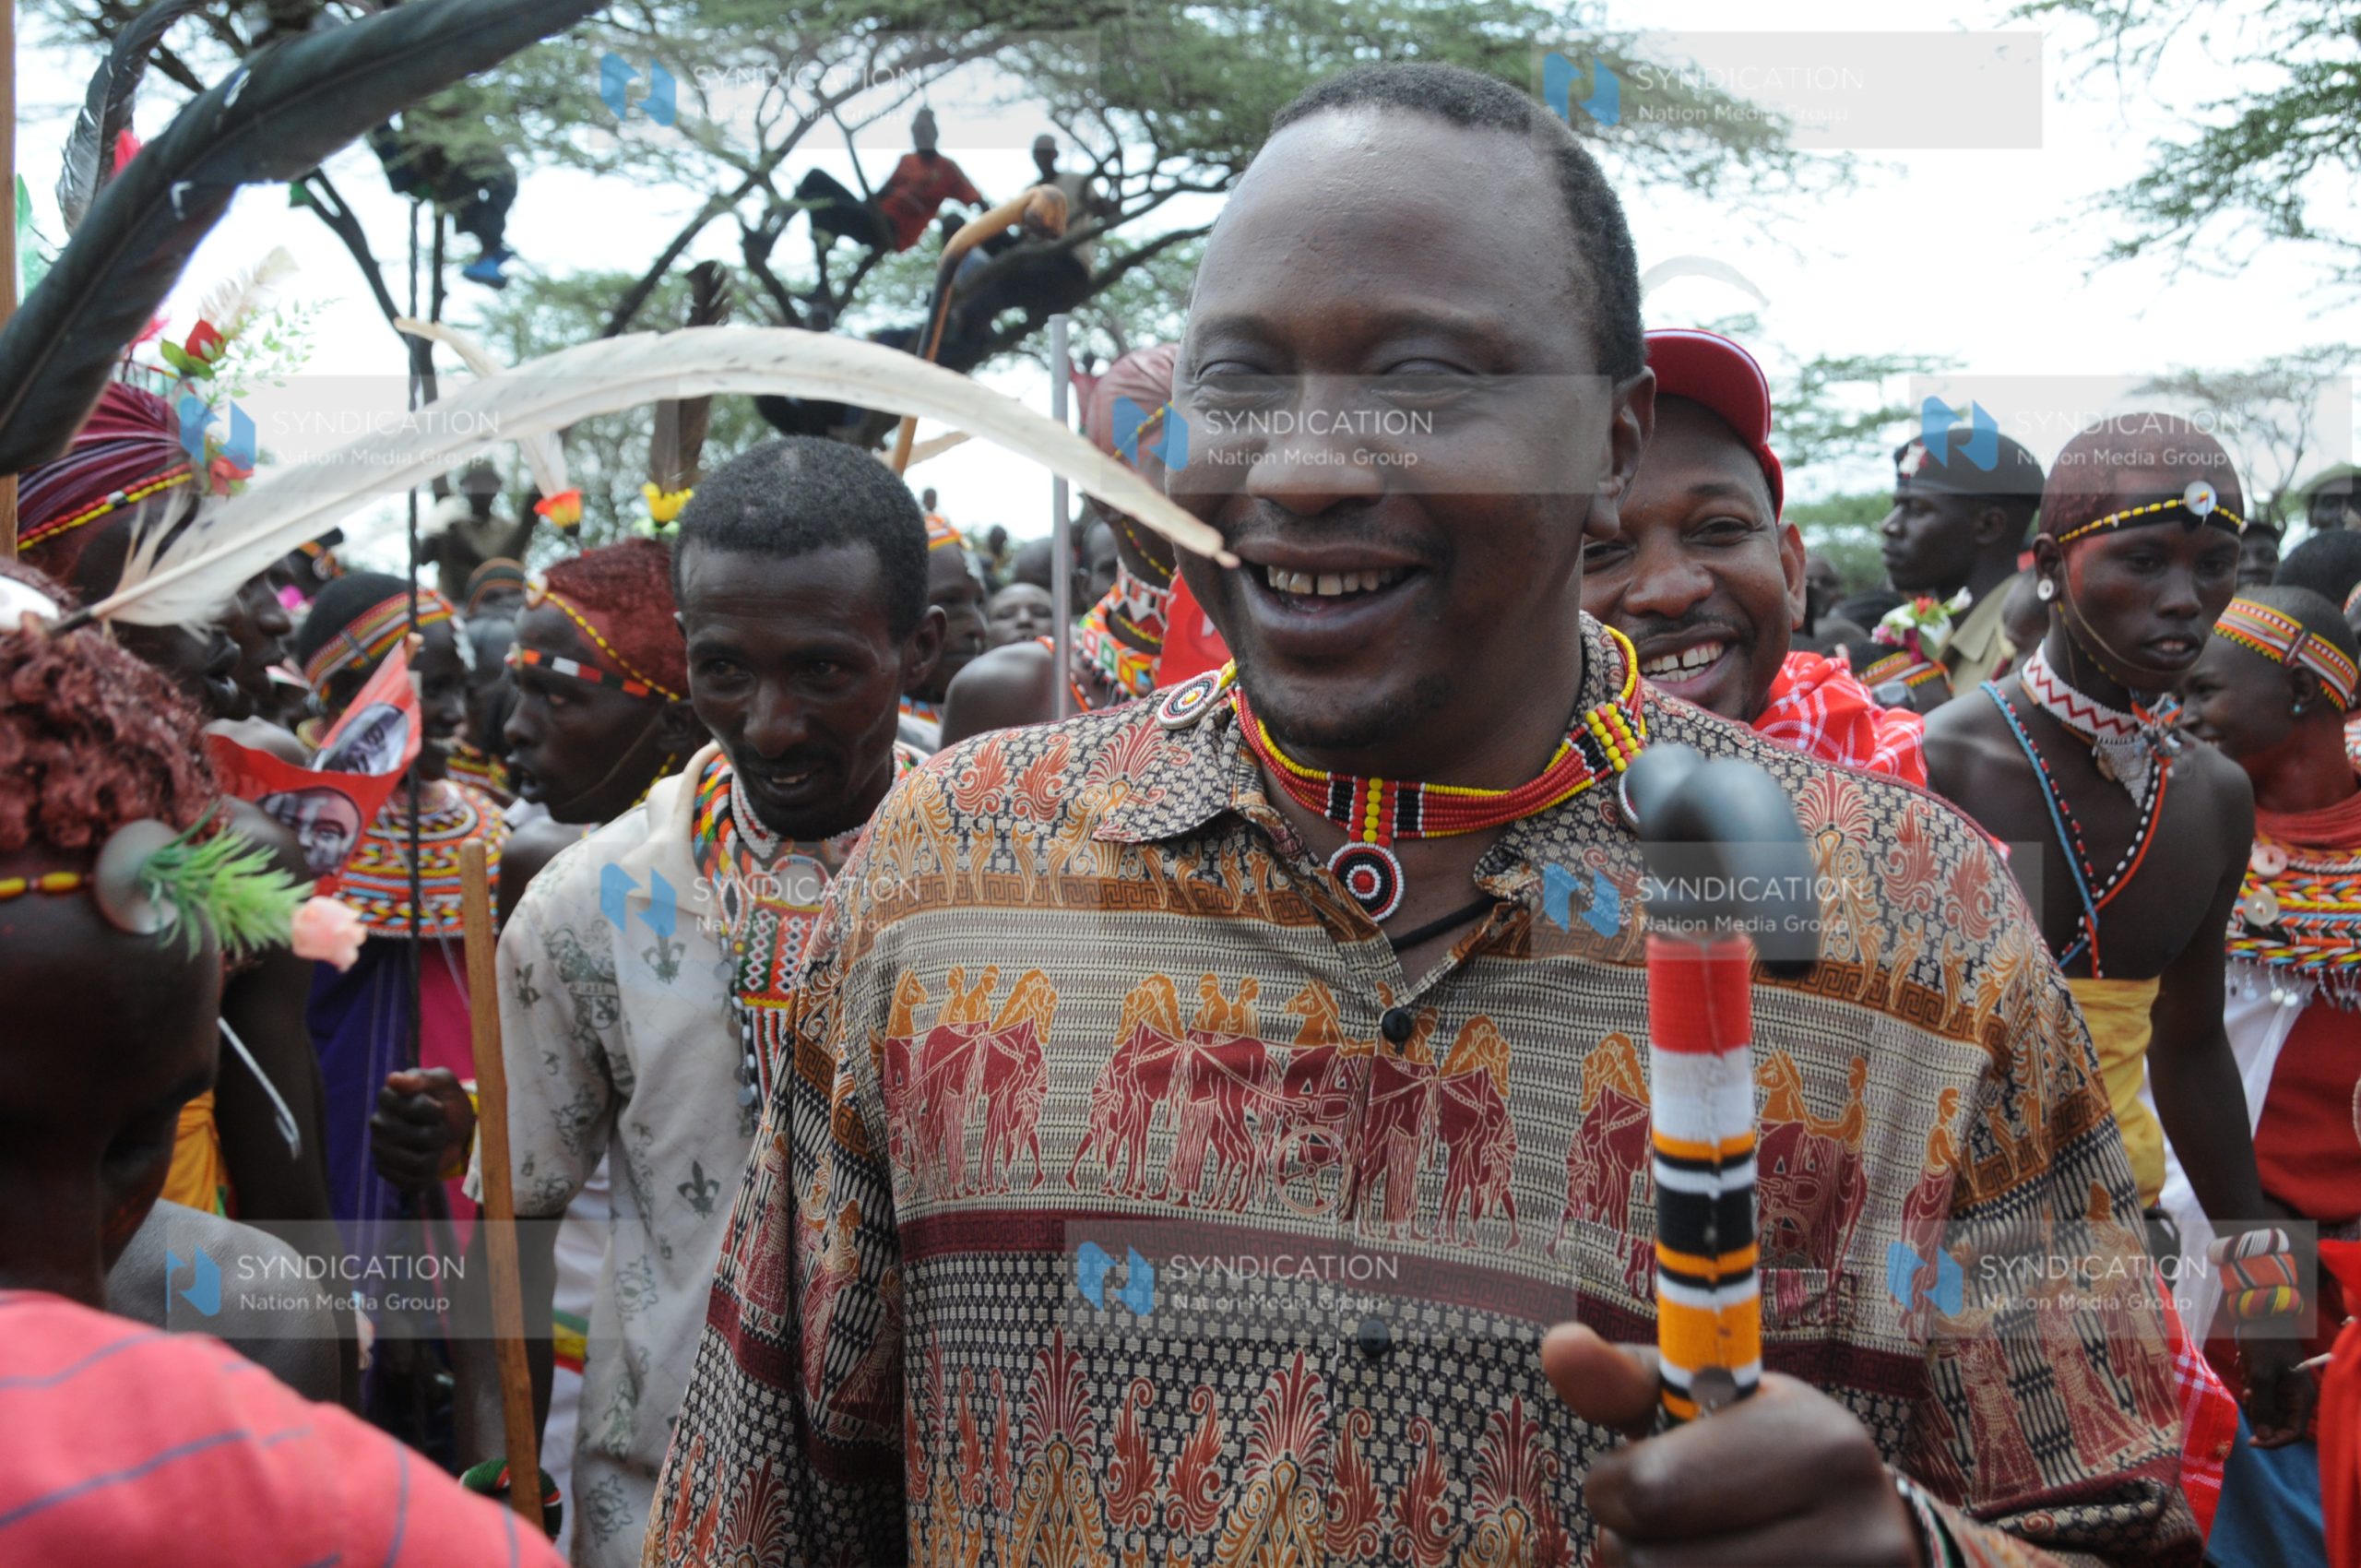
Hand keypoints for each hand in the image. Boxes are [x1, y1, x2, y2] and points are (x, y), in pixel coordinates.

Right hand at [370, 1067, 474, 1189]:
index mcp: (387, 1097)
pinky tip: (427, 1160)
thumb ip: (422, 1078)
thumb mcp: (444, 1083)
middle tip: (438, 1126)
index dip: (435, 1110)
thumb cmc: (447, 1101)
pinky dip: (430, 1172)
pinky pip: (414, 1181)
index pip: (415, 1108)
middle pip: (420, 1137)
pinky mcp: (386, 1171)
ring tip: (433, 1143)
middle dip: (439, 1133)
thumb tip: (393, 1079)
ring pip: (418, 1163)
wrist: (455, 1130)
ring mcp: (379, 1149)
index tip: (437, 1105)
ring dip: (436, 1154)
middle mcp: (377, 1123)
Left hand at [1541, 1324, 1923, 1566]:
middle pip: (1650, 1566)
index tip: (1626, 1475)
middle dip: (1623, 1544)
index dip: (1610, 1486)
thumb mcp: (1706, 1410)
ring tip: (1683, 1553)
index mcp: (1822, 1446)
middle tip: (1651, 1526)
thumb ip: (1626, 1383)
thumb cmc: (1762, 1463)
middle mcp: (1858, 1536)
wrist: (1868, 1543)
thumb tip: (1560, 1346)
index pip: (1652, 1491)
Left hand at [2240, 1332, 2318, 1446]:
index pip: (2293, 1433)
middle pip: (2278, 1423)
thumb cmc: (2263, 1343)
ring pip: (2267, 1410)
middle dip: (2260, 1414)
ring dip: (2254, 1401)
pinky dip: (2251, 1390)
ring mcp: (2285, 1389)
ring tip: (2247, 1381)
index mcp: (2303, 1397)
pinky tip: (2246, 1372)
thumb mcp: (2260, 1376)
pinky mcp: (2273, 1380)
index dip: (2273, 1441)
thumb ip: (2263, 1408)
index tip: (2251, 1441)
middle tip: (2248, 1395)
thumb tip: (2264, 1438)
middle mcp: (2297, 1396)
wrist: (2259, 1315)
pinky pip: (2261, 1396)